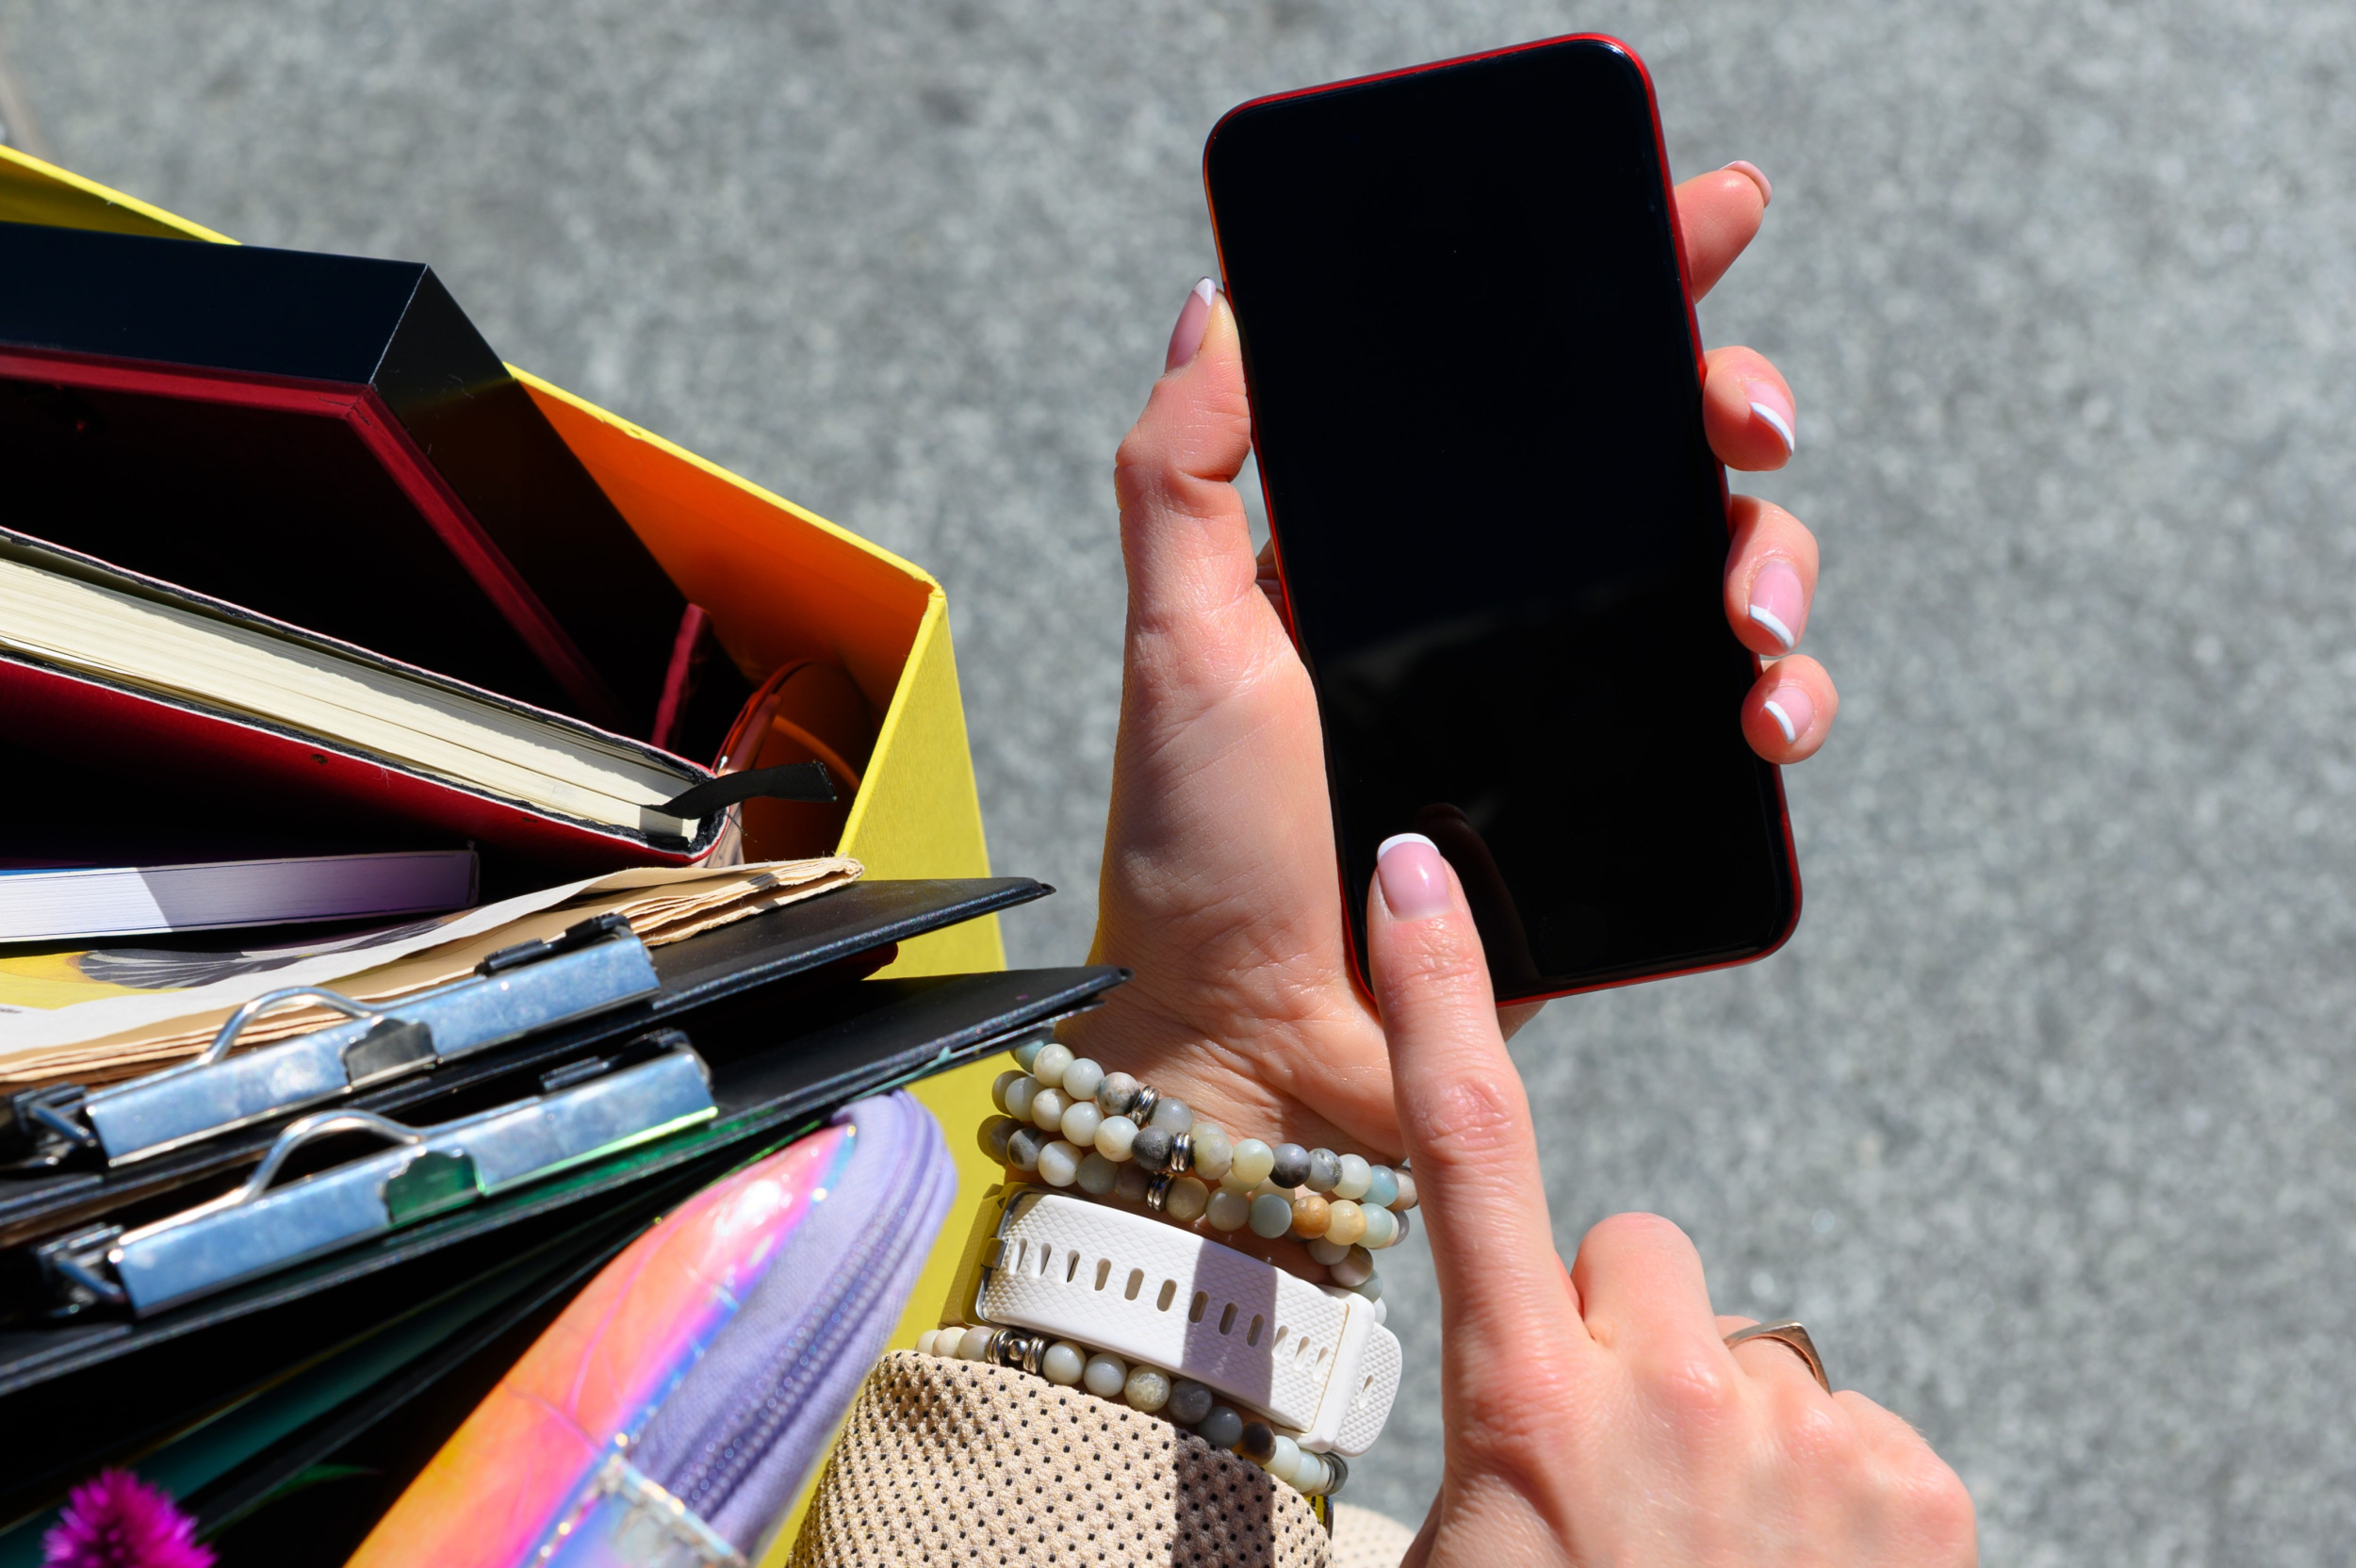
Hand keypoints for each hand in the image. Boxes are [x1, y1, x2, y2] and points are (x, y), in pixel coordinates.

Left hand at [1063, 162, 1833, 1181]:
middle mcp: (1491, 613)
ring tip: (1746, 620)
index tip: (1708, 219)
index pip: (1520, 392)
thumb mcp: (1174, 643)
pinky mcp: (1619, 808)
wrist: (1262, 1046)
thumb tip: (1224, 304)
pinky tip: (1766, 716)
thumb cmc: (1197, 853)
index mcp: (1393, 552)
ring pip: (1724, 582)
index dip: (1623, 295)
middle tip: (1748, 423)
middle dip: (1731, 412)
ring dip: (1775, 565)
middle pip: (1655, 468)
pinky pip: (1737, 724)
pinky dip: (1786, 701)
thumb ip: (1182, 475)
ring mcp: (1566, 708)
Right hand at [1365, 835, 1974, 1564]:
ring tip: (1699, 1556)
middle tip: (1604, 1474)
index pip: (1465, 1149)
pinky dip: (1820, 1484)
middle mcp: (1670, 1389)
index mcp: (1526, 1404)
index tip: (1410, 879)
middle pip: (1638, 1251)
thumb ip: (1448, 1454)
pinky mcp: (1915, 1488)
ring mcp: (1805, 1435)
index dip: (1430, 998)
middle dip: (1614, 1333)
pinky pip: (1845, 1421)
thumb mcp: (1447, 1564)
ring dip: (1722, 1425)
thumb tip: (1433, 1429)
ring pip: (1744, 1349)